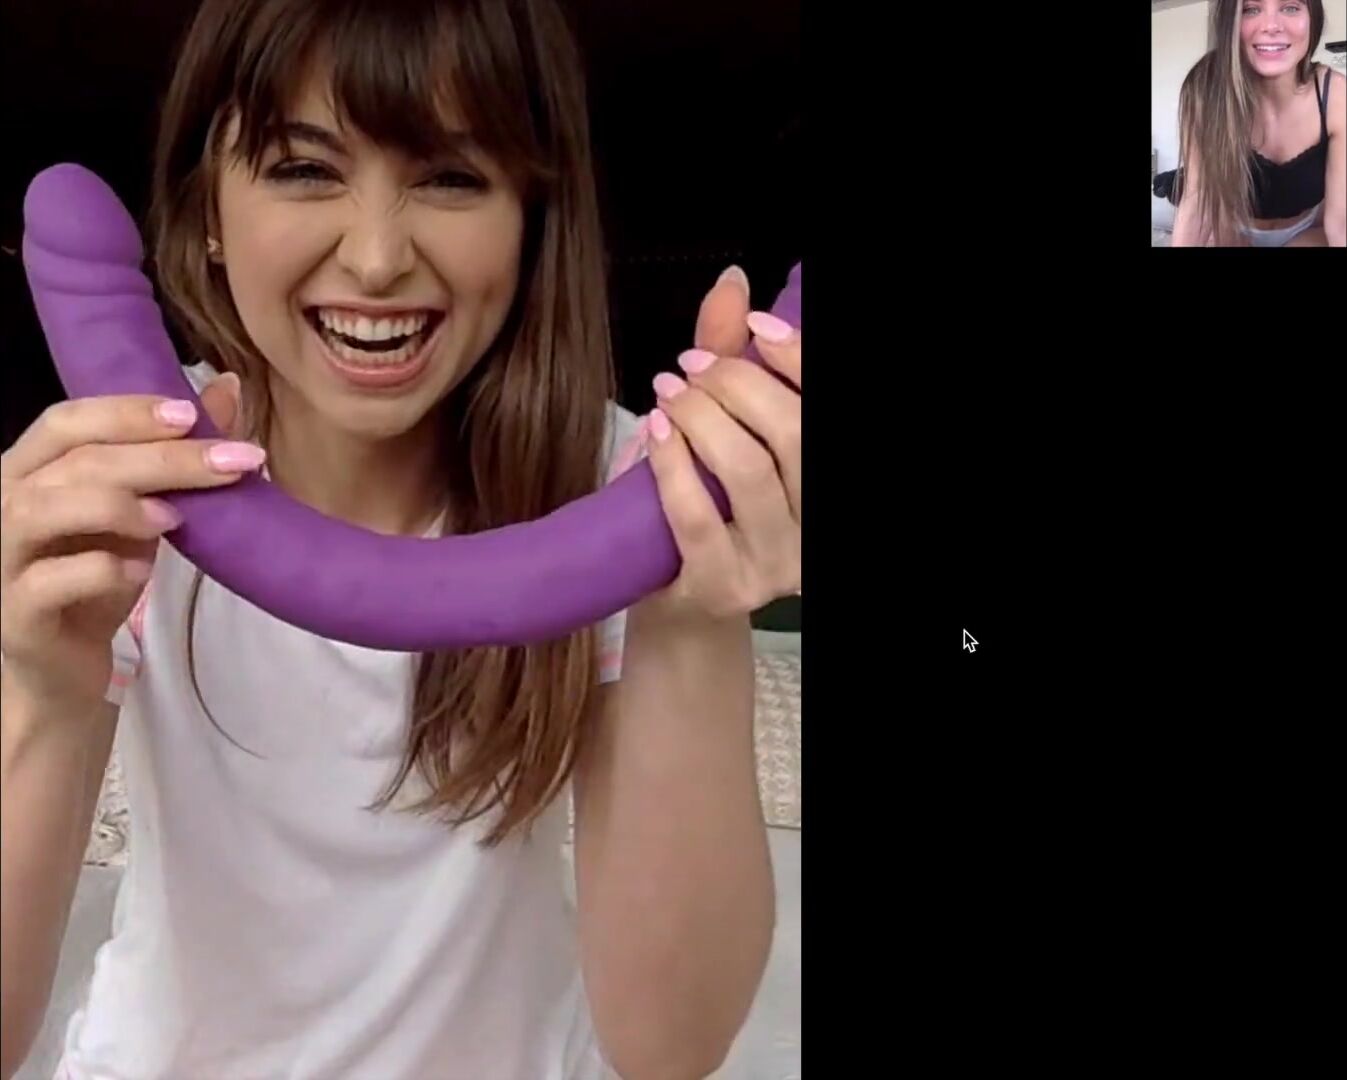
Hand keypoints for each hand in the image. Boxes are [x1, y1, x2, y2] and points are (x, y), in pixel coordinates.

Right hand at [0, 373, 253, 712]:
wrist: (65, 668)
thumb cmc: (98, 580)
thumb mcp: (144, 515)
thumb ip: (174, 456)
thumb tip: (226, 389)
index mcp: (30, 471)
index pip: (64, 421)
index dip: (125, 412)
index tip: (191, 414)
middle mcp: (4, 504)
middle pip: (74, 462)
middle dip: (159, 457)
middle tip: (230, 462)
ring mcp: (2, 558)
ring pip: (44, 509)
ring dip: (118, 506)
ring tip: (175, 518)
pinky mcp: (15, 612)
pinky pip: (48, 580)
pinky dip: (100, 569)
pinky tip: (140, 571)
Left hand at [643, 267, 801, 621]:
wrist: (680, 596)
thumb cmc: (709, 503)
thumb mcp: (723, 428)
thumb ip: (731, 360)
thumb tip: (732, 282)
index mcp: (821, 479)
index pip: (822, 411)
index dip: (798, 358)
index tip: (756, 327)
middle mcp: (815, 526)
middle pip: (792, 432)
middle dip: (736, 384)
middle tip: (688, 367)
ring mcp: (777, 564)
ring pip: (748, 471)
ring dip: (701, 418)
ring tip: (668, 394)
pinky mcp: (727, 587)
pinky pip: (698, 516)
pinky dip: (672, 464)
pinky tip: (656, 431)